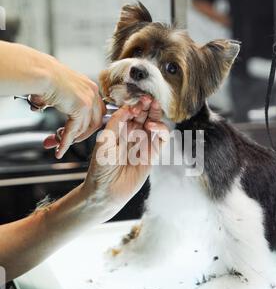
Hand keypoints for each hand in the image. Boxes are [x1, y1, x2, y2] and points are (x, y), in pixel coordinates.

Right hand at [32, 57, 105, 158]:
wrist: (40, 72)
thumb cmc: (44, 76)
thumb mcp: (60, 89)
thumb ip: (65, 101)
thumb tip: (52, 113)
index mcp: (89, 86)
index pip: (96, 112)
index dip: (87, 125)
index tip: (77, 133)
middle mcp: (92, 92)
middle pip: (96, 121)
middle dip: (82, 135)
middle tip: (70, 141)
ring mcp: (89, 99)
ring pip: (85, 128)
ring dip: (72, 139)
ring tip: (59, 144)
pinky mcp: (81, 107)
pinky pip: (74, 130)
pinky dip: (65, 142)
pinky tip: (59, 149)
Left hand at [82, 97, 168, 213]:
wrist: (106, 190)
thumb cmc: (101, 167)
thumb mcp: (104, 140)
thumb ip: (116, 122)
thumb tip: (128, 108)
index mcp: (120, 130)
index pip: (131, 112)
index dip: (135, 104)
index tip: (135, 101)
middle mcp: (133, 135)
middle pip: (145, 115)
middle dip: (147, 105)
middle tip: (148, 99)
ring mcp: (144, 144)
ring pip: (155, 123)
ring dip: (156, 113)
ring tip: (152, 106)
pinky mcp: (152, 155)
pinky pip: (161, 139)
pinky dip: (161, 129)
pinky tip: (152, 126)